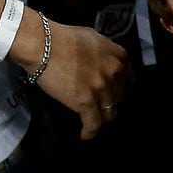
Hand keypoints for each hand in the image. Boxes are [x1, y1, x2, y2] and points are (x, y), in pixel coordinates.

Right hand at [31, 19, 130, 139]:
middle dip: (112, 103)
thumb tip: (105, 62)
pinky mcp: (86, 102)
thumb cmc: (64, 38)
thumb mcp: (94, 39)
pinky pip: (94, 124)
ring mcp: (101, 88)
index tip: (114, 94)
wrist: (44, 45)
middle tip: (101, 107)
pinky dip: (90, 132)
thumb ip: (104, 52)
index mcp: (119, 56)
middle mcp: (114, 73)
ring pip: (110, 113)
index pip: (128, 80)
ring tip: (95, 122)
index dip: (121, 89)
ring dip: (102, 119)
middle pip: (121, 98)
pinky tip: (85, 135)